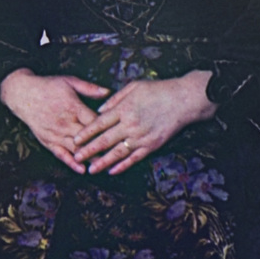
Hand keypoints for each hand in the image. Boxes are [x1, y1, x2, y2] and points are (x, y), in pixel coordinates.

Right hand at [0, 69, 109, 174]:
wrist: (22, 94)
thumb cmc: (48, 86)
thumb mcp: (69, 81)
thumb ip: (89, 88)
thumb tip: (108, 92)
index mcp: (73, 107)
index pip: (95, 122)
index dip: (108, 128)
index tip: (120, 133)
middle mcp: (65, 123)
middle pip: (88, 139)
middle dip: (103, 147)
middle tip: (118, 154)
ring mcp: (55, 134)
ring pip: (76, 149)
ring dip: (90, 158)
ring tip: (105, 165)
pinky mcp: (47, 141)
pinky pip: (61, 155)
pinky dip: (71, 163)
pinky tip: (82, 170)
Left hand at [76, 71, 217, 175]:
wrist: (185, 100)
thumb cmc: (159, 90)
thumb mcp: (134, 87)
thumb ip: (115, 99)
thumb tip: (100, 110)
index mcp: (124, 109)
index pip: (99, 123)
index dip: (86, 133)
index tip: (74, 140)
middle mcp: (130, 124)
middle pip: (105, 140)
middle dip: (88, 150)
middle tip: (76, 158)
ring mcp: (141, 137)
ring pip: (117, 153)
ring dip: (102, 163)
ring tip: (90, 170)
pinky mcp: (152, 145)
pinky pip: (134, 158)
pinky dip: (123, 166)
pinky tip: (112, 171)